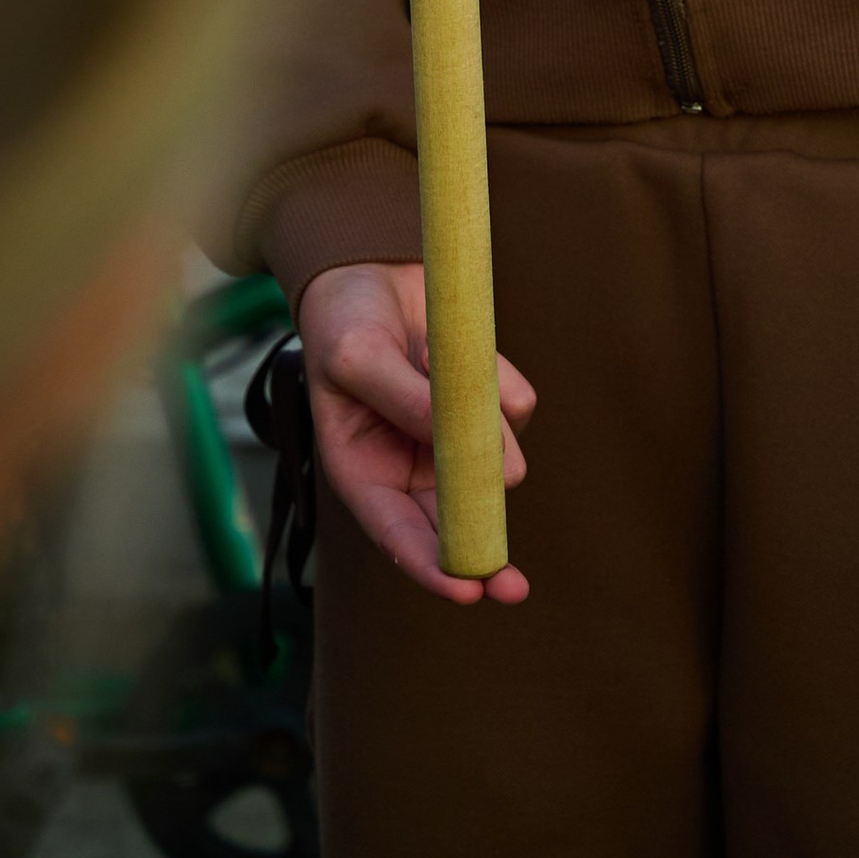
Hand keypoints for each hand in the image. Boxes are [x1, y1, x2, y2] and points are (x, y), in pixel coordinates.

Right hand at [296, 259, 534, 604]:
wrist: (371, 265)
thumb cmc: (345, 319)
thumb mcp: (360, 357)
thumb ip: (411, 403)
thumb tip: (478, 455)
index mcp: (363, 470)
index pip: (397, 534)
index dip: (433, 568)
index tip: (468, 592)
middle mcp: (409, 465)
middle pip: (454, 523)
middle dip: (483, 549)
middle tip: (513, 585)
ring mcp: (450, 437)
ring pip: (494, 459)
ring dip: (488, 426)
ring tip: (440, 362)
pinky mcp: (483, 403)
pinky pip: (512, 407)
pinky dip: (501, 382)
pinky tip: (464, 350)